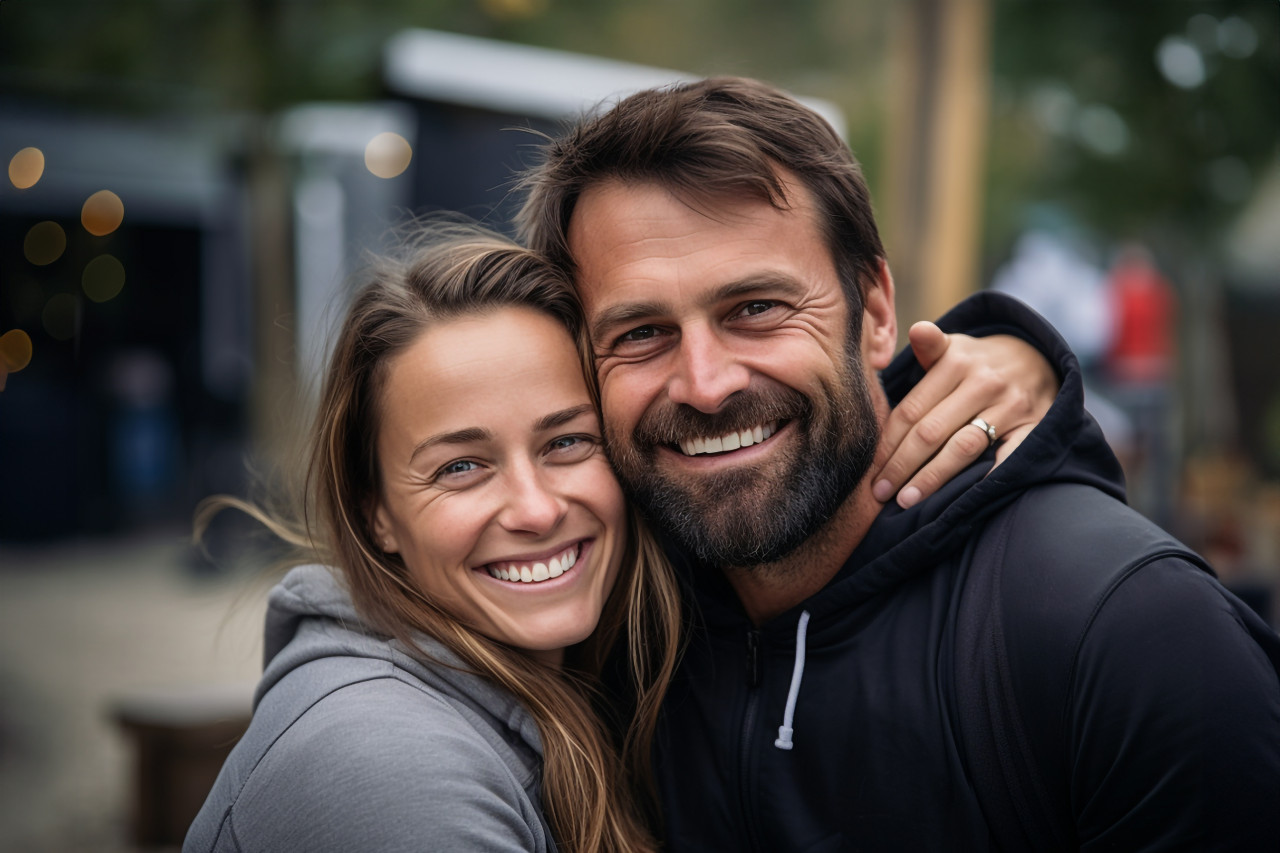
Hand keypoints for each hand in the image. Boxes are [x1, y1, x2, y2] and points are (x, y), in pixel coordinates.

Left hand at [871, 322, 1057, 508]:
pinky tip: (961, 499)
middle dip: (901, 466)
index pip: (911, 410)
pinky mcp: (1035, 426)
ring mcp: (1012, 406)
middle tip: (879, 493)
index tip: (870, 471)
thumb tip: (916, 330)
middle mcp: (984, 383)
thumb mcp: (955, 347)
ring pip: (963, 447)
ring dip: (932, 478)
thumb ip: (929, 347)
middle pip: (932, 432)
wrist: (1040, 360)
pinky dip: (985, 478)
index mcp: (956, 362)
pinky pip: (1007, 458)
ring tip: (907, 500)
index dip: (888, 444)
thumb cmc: (978, 363)